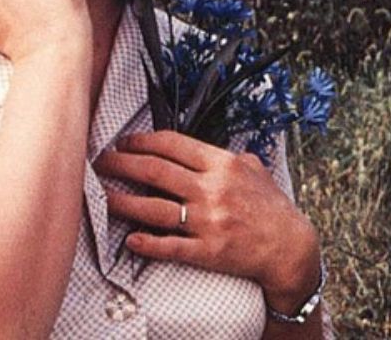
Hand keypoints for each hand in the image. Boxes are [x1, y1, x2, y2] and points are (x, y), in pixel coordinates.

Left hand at [95, 131, 322, 302]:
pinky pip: (168, 246)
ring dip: (122, 202)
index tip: (124, 143)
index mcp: (223, 165)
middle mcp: (212, 190)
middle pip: (154, 171)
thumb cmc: (272, 208)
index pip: (173, 145)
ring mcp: (208, 221)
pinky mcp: (206, 250)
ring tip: (103, 197)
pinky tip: (130, 239)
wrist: (289, 247)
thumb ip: (230, 158)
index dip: (142, 141)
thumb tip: (206, 151)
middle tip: (101, 163)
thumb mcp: (256, 170)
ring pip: (153, 208)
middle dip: (121, 165)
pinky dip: (146, 243)